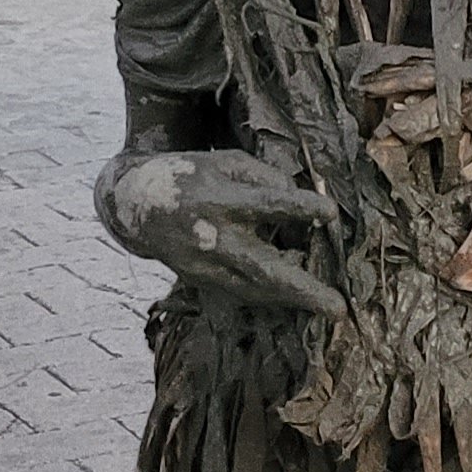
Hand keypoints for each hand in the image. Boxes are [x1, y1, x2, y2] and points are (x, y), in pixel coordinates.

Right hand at [96, 149, 342, 314]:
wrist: (134, 204)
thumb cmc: (194, 176)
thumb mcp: (229, 162)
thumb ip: (269, 178)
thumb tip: (308, 204)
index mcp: (218, 200)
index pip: (265, 205)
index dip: (298, 208)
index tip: (331, 213)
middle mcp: (210, 237)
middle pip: (262, 267)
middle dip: (302, 290)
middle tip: (338, 308)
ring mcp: (203, 265)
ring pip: (254, 290)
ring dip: (293, 302)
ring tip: (330, 309)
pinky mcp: (199, 280)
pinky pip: (241, 293)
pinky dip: (271, 297)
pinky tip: (299, 299)